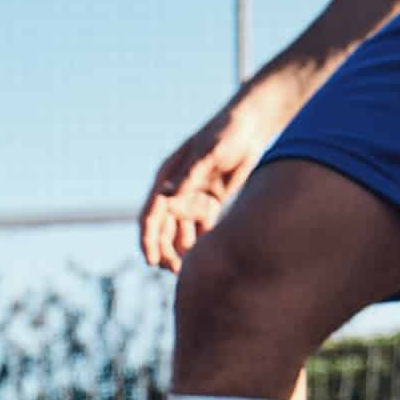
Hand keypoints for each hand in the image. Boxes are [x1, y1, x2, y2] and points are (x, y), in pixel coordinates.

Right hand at [139, 88, 293, 271]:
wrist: (251, 127)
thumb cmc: (227, 132)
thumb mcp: (209, 153)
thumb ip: (189, 176)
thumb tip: (166, 197)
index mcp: (167, 177)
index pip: (151, 213)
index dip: (148, 239)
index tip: (151, 260)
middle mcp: (176, 191)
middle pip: (163, 229)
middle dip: (164, 251)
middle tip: (174, 272)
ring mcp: (193, 199)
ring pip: (180, 233)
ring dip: (180, 251)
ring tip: (189, 271)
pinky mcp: (210, 205)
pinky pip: (201, 230)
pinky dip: (200, 244)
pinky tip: (206, 258)